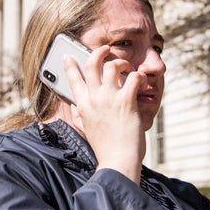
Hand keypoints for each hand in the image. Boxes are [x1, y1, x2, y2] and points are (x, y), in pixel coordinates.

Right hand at [62, 47, 147, 183]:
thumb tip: (75, 106)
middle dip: (99, 52)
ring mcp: (109, 99)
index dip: (69, 65)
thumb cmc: (105, 147)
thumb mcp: (86, 128)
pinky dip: (140, 77)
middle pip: (91, 65)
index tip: (68, 56)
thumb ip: (79, 115)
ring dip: (123, 63)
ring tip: (129, 70)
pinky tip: (141, 84)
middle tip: (106, 49)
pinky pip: (134, 77)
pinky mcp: (126, 101)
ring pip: (113, 66)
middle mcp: (93, 99)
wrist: (117, 160)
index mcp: (82, 106)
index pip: (73, 79)